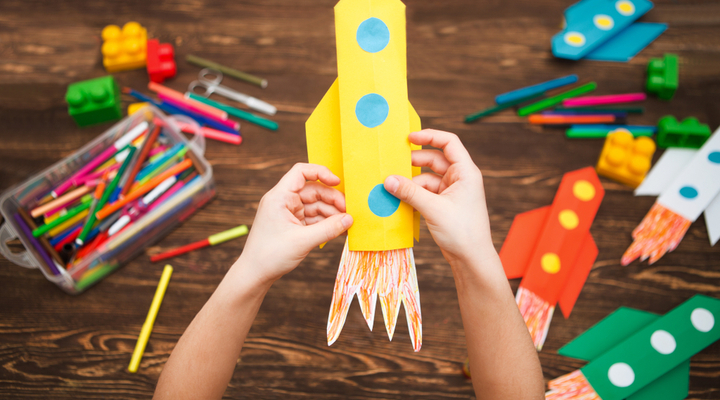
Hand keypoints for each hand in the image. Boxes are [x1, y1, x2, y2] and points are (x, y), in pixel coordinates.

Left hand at [235, 163, 352, 286]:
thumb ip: (328, 229)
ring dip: (331, 213)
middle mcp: (284, 201)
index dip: (321, 172)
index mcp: (279, 197)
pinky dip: (326, 222)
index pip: (301, 172)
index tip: (338, 182)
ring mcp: (288, 213)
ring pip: (316, 205)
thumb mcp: (303, 241)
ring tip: (346, 223)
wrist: (255, 274)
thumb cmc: (269, 255)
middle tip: (349, 212)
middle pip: (313, 190)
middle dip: (332, 200)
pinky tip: (338, 229)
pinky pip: (313, 217)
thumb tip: (349, 219)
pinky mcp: (293, 224)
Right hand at [384, 129, 493, 266]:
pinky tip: (399, 200)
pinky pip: (426, 192)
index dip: (429, 136)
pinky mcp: (444, 204)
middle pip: (434, 160)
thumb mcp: (434, 208)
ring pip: (427, 178)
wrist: (471, 259)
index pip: (449, 142)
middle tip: (392, 165)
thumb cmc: (462, 232)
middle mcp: (460, 178)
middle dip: (413, 162)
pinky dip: (413, 194)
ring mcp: (452, 191)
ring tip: (392, 187)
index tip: (409, 138)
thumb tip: (388, 180)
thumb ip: (410, 192)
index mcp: (465, 172)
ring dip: (411, 182)